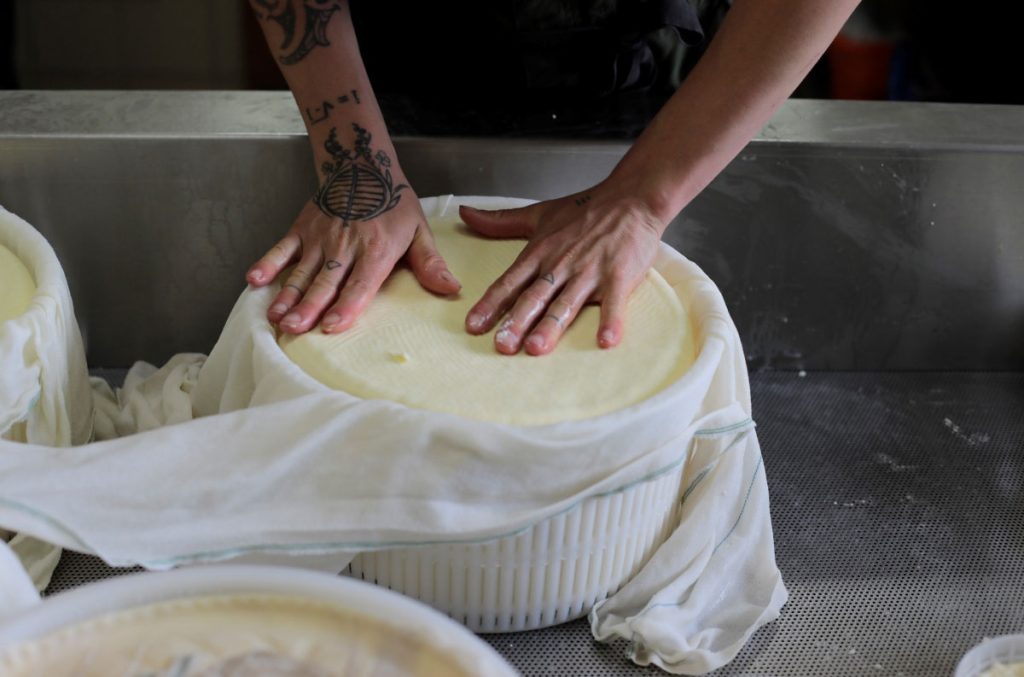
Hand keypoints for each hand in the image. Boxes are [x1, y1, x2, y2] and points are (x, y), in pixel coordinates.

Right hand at [246, 191, 460, 333]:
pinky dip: (268, 263)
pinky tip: (254, 281)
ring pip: (302, 271)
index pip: (361, 283)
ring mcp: (320, 237)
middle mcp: (345, 245)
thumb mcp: (418, 230)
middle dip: (310, 307)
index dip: (347, 305)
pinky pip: (281, 248)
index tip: (333, 326)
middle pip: (326, 282)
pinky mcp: (301, 228)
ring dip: (288, 295)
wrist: (362, 163)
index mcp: (376, 250)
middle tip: (296, 329)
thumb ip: (430, 263)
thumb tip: (451, 288)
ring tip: (277, 318)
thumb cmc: (393, 203)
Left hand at [460, 187, 664, 355]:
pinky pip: (614, 302)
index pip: (509, 282)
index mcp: (540, 253)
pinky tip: (606, 341)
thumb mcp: (538, 214)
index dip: (491, 304)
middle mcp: (560, 265)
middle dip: (516, 322)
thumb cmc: (585, 210)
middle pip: (534, 297)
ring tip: (537, 347)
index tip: (474, 326)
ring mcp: (590, 271)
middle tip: (502, 346)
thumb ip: (500, 221)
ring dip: (551, 326)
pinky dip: (611, 321)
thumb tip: (464, 213)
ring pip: (566, 303)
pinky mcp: (619, 276)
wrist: (631, 198)